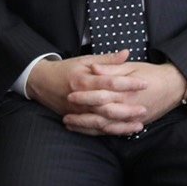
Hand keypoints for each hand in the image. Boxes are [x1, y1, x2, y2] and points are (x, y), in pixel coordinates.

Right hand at [26, 50, 148, 127]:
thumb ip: (107, 60)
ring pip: (102, 121)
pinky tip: (123, 132)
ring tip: (139, 125)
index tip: (144, 83)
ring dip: (121, 124)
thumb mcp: (85, 60)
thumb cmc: (66, 69)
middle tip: (145, 108)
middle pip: (107, 106)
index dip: (128, 83)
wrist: (42, 83)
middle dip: (127, 109)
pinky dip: (109, 132)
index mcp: (84, 79)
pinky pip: (94, 129)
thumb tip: (126, 53)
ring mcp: (78, 112)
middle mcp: (81, 98)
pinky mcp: (76, 120)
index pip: (110, 82)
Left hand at [63, 60, 186, 136]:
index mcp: (125, 90)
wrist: (174, 86)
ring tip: (71, 125)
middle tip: (65, 115)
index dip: (85, 96)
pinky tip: (88, 131)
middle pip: (101, 114)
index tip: (70, 95)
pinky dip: (100, 132)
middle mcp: (128, 107)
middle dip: (82, 116)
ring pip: (106, 126)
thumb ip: (111, 68)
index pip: (101, 95)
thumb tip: (94, 68)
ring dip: (87, 127)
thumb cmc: (152, 73)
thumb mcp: (132, 67)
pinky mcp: (135, 124)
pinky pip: (115, 132)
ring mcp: (131, 118)